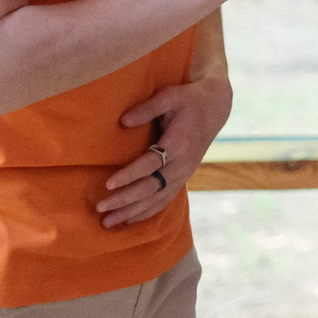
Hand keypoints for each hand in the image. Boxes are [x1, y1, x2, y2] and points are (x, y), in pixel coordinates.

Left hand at [98, 75, 232, 227]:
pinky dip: (146, 212)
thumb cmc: (189, 99)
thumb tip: (123, 121)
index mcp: (179, 143)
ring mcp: (184, 173)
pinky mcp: (182, 177)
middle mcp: (183, 163)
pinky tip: (129, 220)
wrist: (215, 108)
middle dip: (126, 200)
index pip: (152, 163)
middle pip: (152, 187)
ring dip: (132, 212)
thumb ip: (147, 108)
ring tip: (108, 222)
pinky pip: (164, 200)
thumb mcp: (170, 96)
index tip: (108, 184)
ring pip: (157, 198)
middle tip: (101, 207)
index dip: (130, 175)